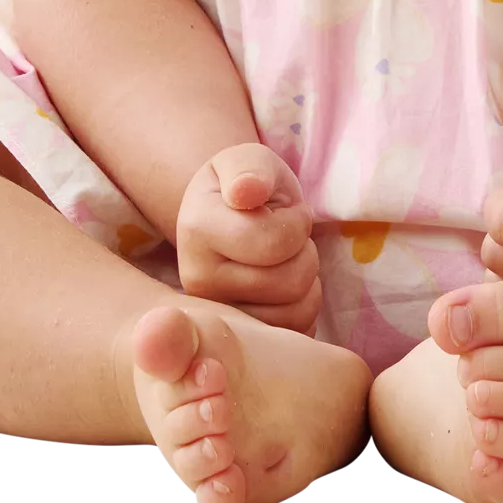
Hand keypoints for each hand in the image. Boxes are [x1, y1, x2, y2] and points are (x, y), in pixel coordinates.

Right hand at [175, 144, 321, 332]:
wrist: (229, 218)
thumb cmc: (244, 186)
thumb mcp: (248, 161)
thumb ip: (250, 169)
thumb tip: (246, 191)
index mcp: (196, 229)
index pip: (274, 241)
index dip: (297, 222)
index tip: (289, 211)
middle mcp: (196, 280)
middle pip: (289, 281)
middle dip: (305, 252)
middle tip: (290, 237)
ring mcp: (216, 317)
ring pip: (294, 313)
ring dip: (306, 280)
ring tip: (286, 260)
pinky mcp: (239, 341)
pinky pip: (294, 335)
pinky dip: (304, 308)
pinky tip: (286, 287)